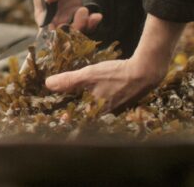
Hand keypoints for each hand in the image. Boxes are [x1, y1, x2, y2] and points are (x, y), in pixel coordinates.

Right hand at [33, 0, 101, 31]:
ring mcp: (66, 17)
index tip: (68, 31)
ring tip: (95, 17)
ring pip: (77, 31)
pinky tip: (97, 16)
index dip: (58, 37)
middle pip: (66, 35)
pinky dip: (92, 22)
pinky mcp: (76, 12)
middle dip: (76, 29)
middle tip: (82, 12)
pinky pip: (85, 22)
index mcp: (43, 17)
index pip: (49, 34)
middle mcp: (55, 21)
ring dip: (87, 27)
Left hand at [45, 14, 183, 111]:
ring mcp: (115, 111)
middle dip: (75, 113)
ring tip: (78, 101)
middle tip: (64, 109)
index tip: (56, 116)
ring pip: (96, 112)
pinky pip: (106, 107)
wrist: (145, 72)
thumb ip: (69, 81)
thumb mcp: (89, 75)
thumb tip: (48, 84)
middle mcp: (105, 116)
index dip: (65, 118)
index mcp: (95, 112)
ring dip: (87, 108)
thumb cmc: (116, 75)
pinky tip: (96, 95)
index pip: (75, 120)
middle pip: (86, 117)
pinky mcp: (122, 104)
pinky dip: (98, 102)